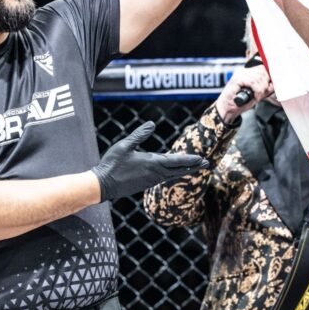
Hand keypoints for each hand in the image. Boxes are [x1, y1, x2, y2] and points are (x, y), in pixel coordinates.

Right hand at [92, 122, 206, 201]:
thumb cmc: (112, 164)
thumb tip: (152, 123)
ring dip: (185, 171)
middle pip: (179, 170)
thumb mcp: (125, 145)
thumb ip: (140, 134)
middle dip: (193, 167)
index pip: (176, 161)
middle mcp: (155, 174)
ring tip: (195, 168)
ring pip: (173, 175)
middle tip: (206, 164)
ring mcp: (151, 180)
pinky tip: (175, 173)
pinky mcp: (146, 184)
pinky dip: (174, 175)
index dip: (190, 160)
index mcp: (152, 163)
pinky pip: (165, 178)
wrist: (102, 186)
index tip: (202, 159)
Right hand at [216, 64, 273, 123]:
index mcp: (248, 73)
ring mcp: (240, 74)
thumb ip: (265, 88)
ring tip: (256, 96)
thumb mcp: (257, 94)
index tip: (269, 86)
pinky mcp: (237, 79)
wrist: (227, 110)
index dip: (268, 77)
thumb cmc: (240, 103)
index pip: (263, 68)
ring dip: (261, 89)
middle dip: (265, 84)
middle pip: (262, 71)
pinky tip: (253, 96)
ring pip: (259, 77)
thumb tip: (274, 83)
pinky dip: (256, 91)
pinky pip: (253, 82)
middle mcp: (244, 71)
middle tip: (261, 94)